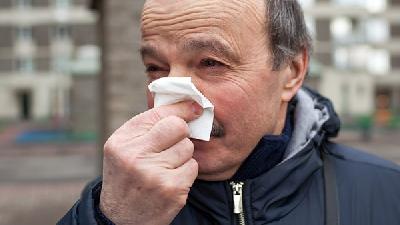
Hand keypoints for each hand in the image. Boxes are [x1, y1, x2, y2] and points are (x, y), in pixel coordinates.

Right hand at [99, 101, 202, 224]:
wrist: (120, 218)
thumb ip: (147, 127)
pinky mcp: (172, 190)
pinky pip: (193, 167)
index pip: (159, 114)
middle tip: (170, 145)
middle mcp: (135, 157)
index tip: (194, 107)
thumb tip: (189, 106)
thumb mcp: (124, 148)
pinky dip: (186, 172)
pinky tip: (171, 180)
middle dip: (180, 133)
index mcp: (121, 142)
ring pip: (187, 148)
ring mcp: (154, 175)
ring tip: (165, 167)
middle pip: (178, 127)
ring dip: (182, 156)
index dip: (181, 109)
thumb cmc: (126, 176)